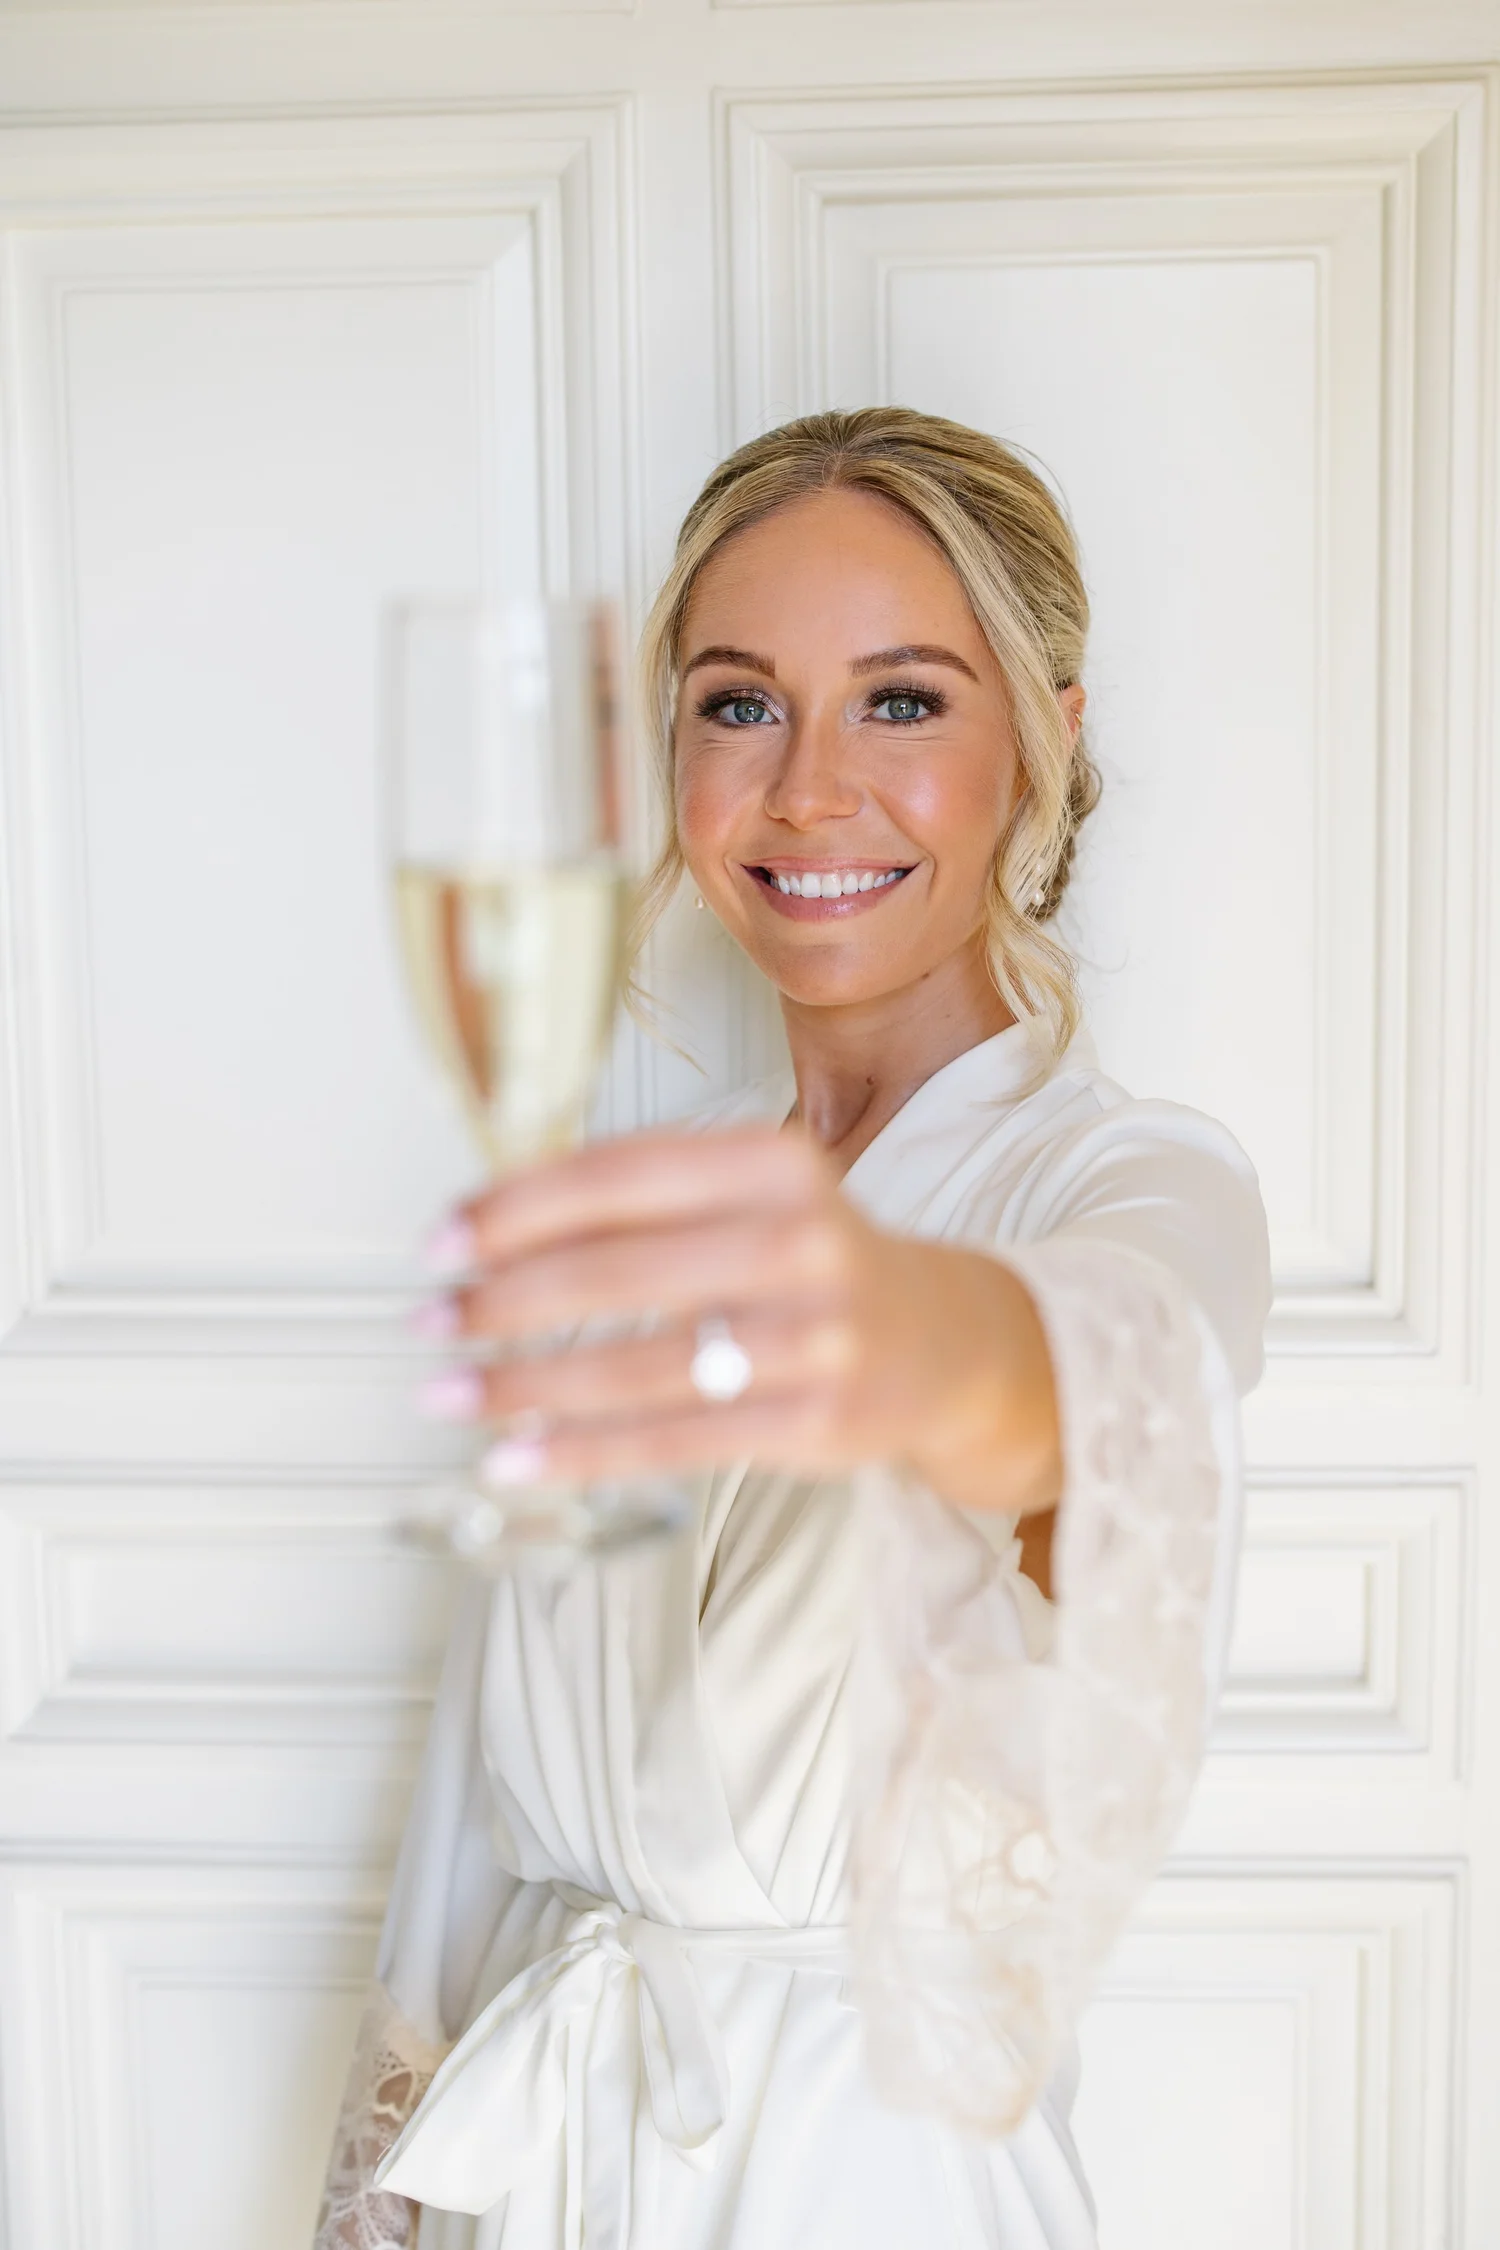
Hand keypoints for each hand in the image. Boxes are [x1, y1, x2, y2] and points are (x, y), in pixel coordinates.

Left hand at [418, 1126, 1060, 1518]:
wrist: (946, 1343)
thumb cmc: (817, 1261)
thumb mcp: (756, 1195)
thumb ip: (649, 1198)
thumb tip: (494, 1222)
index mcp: (775, 1163)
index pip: (622, 1176)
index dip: (518, 1208)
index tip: (445, 1239)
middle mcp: (802, 1241)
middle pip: (621, 1271)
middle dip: (506, 1300)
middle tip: (432, 1321)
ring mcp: (814, 1337)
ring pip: (637, 1365)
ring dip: (526, 1385)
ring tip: (451, 1394)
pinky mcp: (813, 1422)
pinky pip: (673, 1442)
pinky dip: (581, 1454)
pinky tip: (515, 1459)